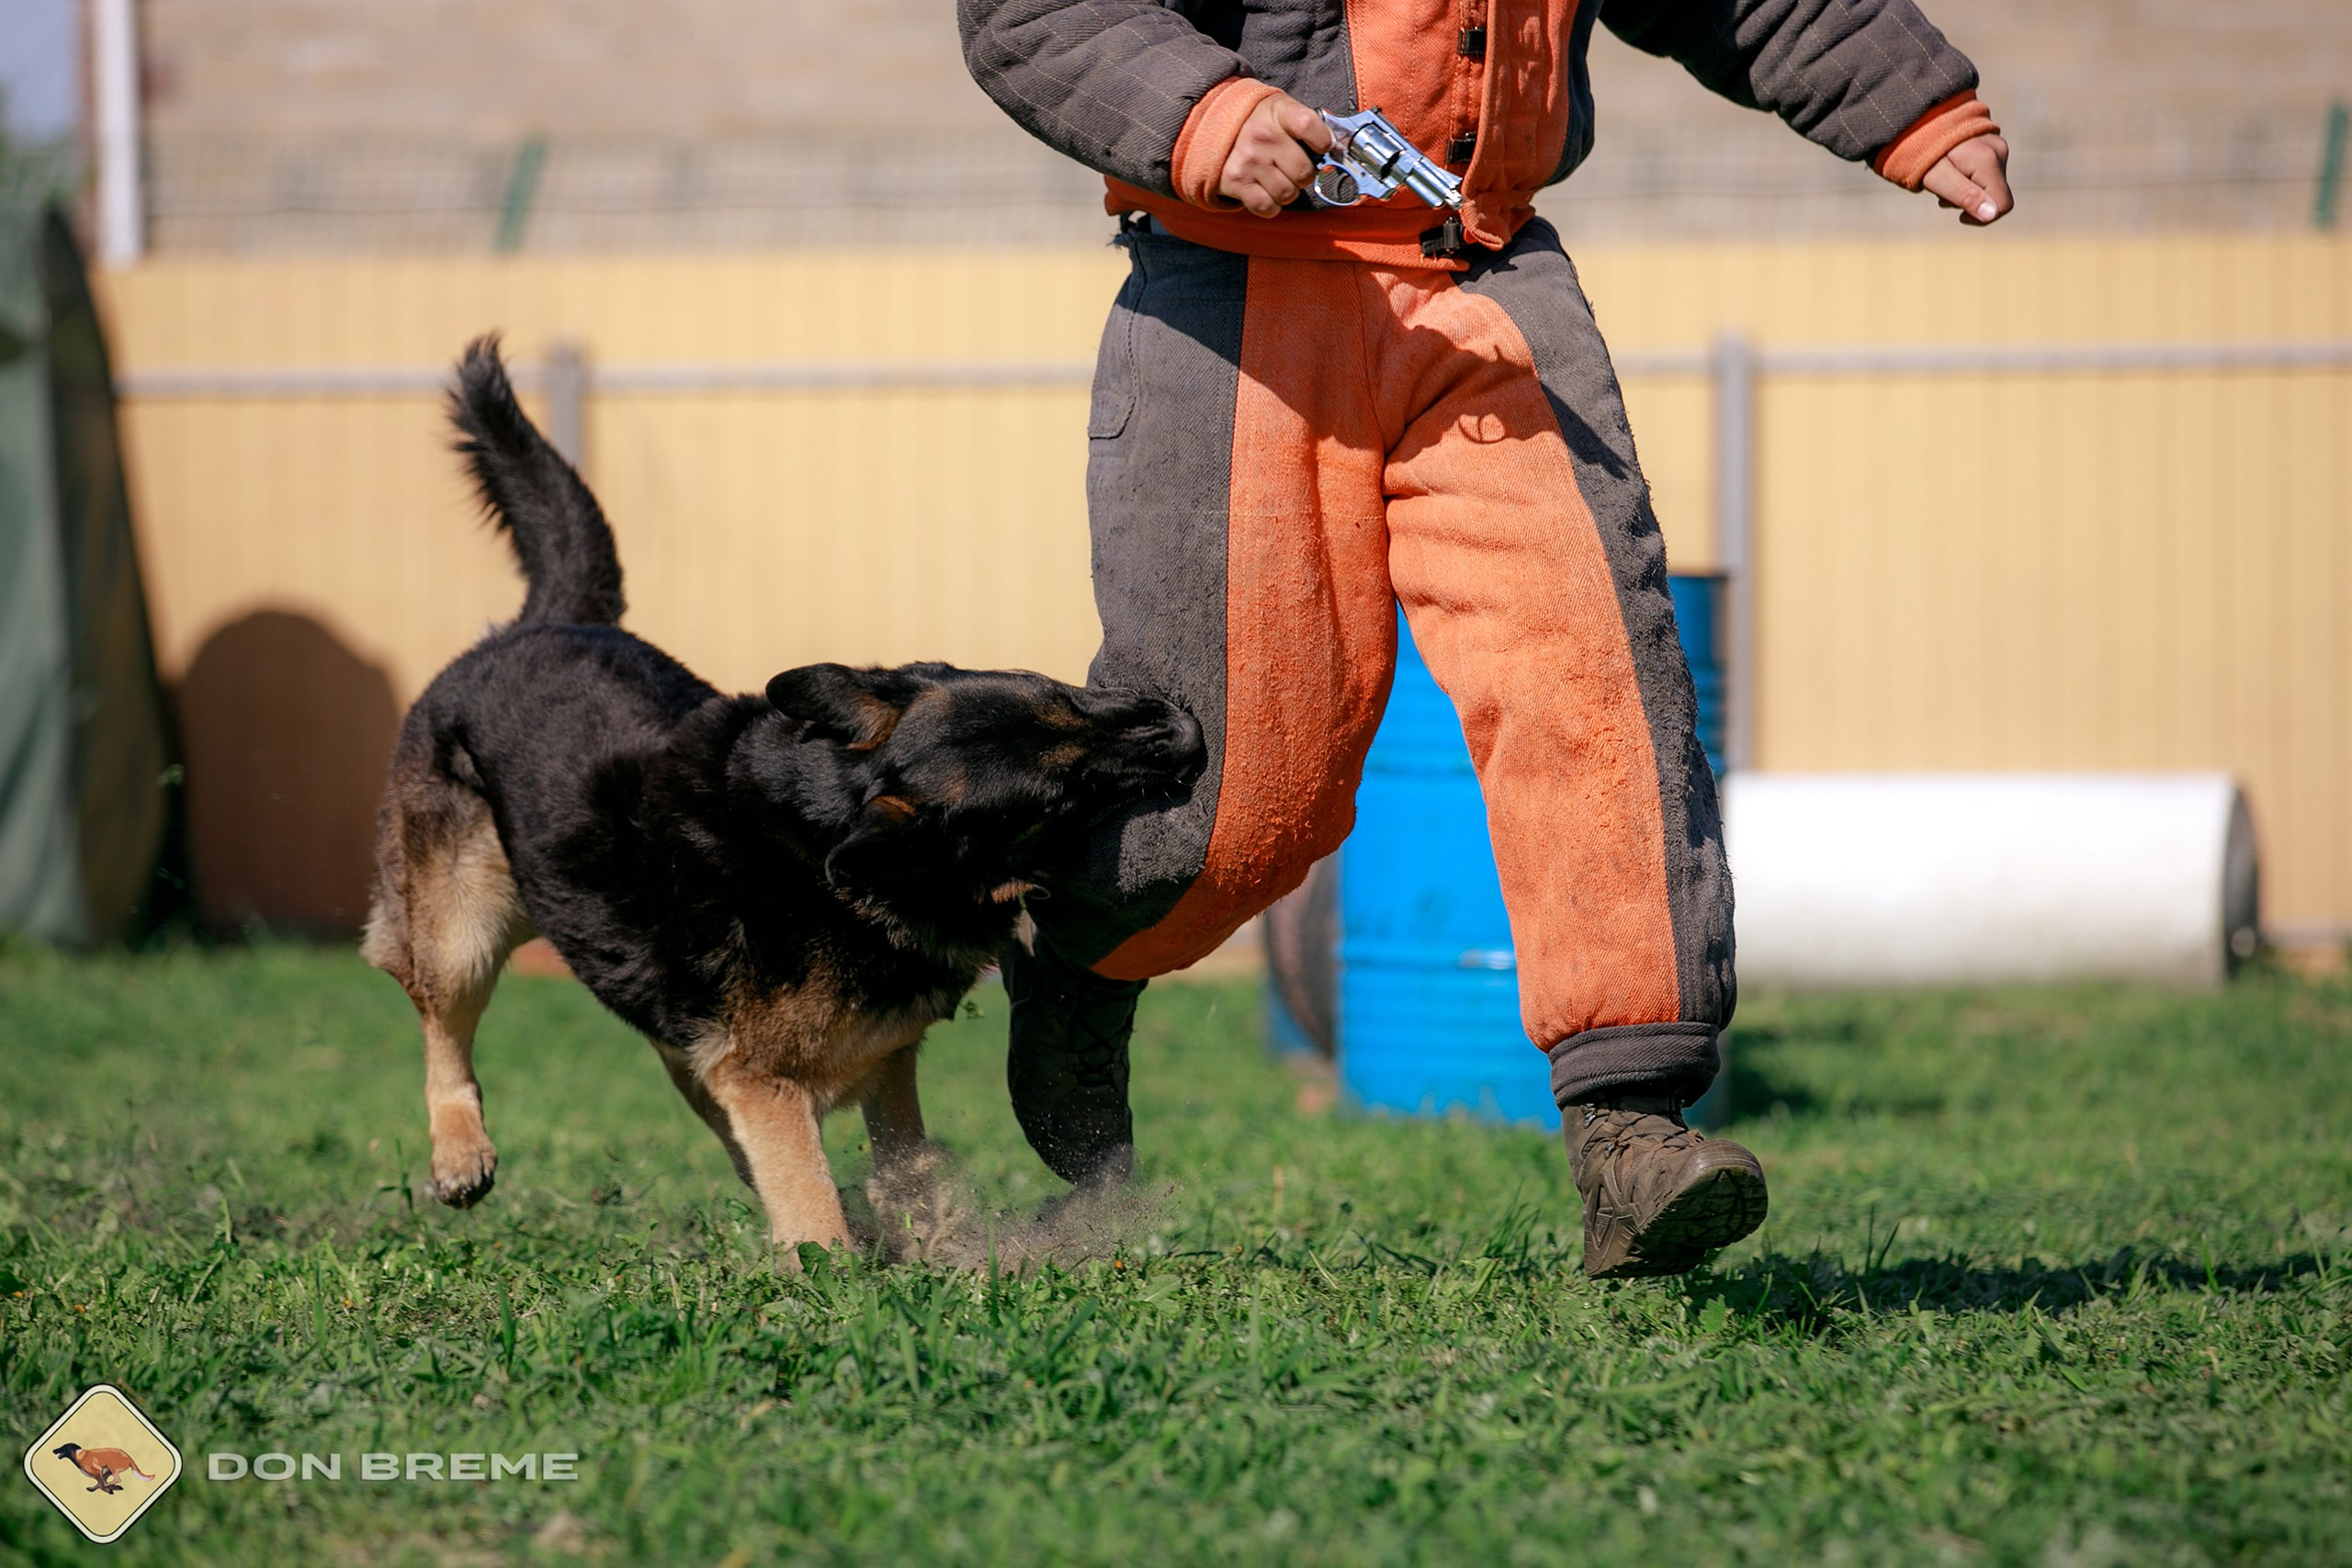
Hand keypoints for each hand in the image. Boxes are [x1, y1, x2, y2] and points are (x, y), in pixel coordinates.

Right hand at [1218, 92, 1333, 216]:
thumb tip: (1338, 148)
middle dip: (1304, 175)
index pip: (1309, 126)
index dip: (1322, 141)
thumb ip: (1309, 124)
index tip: (1321, 146)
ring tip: (1278, 179)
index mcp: (1278, 112)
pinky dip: (1271, 206)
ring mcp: (1249, 161)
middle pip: (1303, 172)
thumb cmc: (1260, 121)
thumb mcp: (1282, 108)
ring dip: (1288, 192)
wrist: (1216, 126)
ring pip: (1288, 194)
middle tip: (1293, 168)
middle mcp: (1263, 137)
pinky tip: (1267, 192)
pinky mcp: (1236, 182)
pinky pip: (1267, 207)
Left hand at [1920, 132, 2012, 224]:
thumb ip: (1964, 195)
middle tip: (1942, 191)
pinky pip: (1984, 174)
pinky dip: (1966, 180)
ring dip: (1965, 191)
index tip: (1958, 214)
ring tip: (1942, 179)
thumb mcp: (1937, 177)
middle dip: (1969, 202)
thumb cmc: (1921, 150)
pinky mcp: (1991, 146)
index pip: (2002, 205)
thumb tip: (1991, 215)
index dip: (1981, 218)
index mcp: (1988, 161)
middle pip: (1994, 196)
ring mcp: (1997, 147)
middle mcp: (1999, 152)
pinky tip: (1948, 172)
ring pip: (1988, 186)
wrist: (1916, 119)